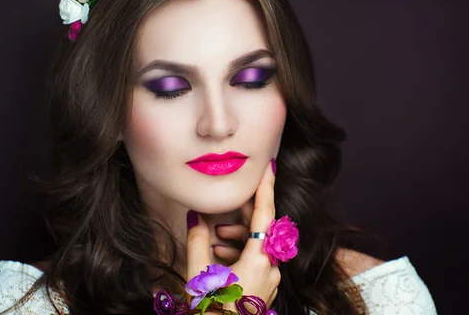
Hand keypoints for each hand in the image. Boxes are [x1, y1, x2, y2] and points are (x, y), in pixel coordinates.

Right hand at [186, 159, 279, 310]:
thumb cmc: (210, 310)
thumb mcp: (198, 275)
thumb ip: (198, 240)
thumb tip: (197, 214)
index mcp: (258, 262)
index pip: (265, 216)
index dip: (266, 189)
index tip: (269, 168)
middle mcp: (271, 269)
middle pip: (261, 231)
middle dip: (240, 219)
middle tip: (221, 213)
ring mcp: (270, 281)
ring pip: (258, 247)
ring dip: (237, 239)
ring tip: (212, 242)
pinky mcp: (265, 289)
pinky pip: (257, 262)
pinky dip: (241, 254)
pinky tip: (219, 257)